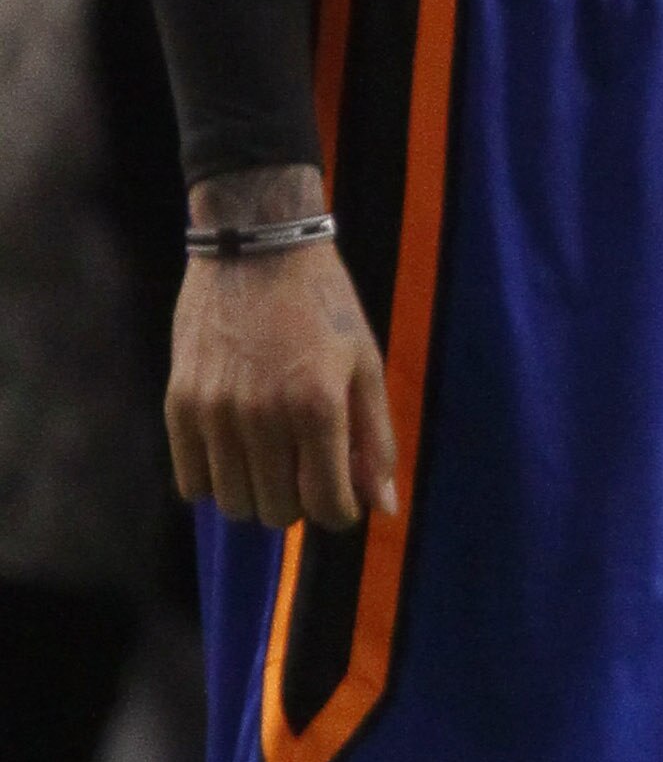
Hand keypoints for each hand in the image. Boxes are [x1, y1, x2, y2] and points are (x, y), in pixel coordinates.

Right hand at [166, 166, 397, 530]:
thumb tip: (383, 506)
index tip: (343, 500)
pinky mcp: (179, 405)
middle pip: (276, 511)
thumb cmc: (323, 304)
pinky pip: (190, 483)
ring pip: (233, 503)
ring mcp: (215, 413)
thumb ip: (375, 439)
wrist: (258, 248)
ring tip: (274, 460)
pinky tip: (237, 452)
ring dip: (258, 494)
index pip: (326, 504)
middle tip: (310, 470)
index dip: (340, 513)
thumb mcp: (366, 363)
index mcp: (319, 405)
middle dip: (300, 502)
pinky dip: (216, 480)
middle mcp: (263, 416)